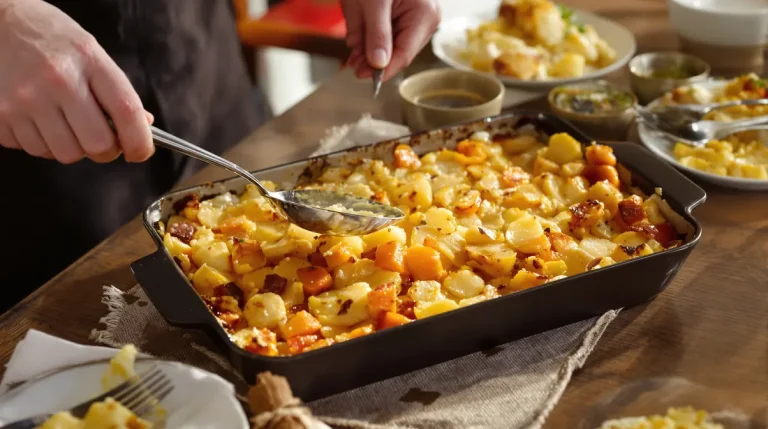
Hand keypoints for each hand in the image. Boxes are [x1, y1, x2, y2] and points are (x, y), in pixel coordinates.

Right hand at [0, 0, 153, 163]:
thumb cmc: (51, 39)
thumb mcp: (92, 53)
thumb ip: (117, 90)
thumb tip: (142, 127)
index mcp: (89, 60)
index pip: (127, 112)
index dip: (140, 142)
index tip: (140, 151)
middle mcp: (58, 80)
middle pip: (97, 145)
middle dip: (105, 150)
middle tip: (100, 138)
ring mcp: (26, 99)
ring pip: (65, 154)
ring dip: (72, 147)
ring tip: (65, 122)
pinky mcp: (2, 114)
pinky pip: (33, 150)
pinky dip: (42, 143)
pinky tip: (40, 119)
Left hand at [342, 0, 439, 80]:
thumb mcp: (372, 2)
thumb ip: (375, 33)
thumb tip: (379, 63)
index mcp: (425, 15)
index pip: (404, 54)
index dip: (382, 70)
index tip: (361, 75)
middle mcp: (426, 19)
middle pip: (398, 52)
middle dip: (372, 59)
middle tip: (350, 65)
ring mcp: (417, 18)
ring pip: (391, 45)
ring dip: (369, 50)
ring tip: (351, 56)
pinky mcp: (405, 15)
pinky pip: (388, 34)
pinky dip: (371, 38)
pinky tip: (358, 43)